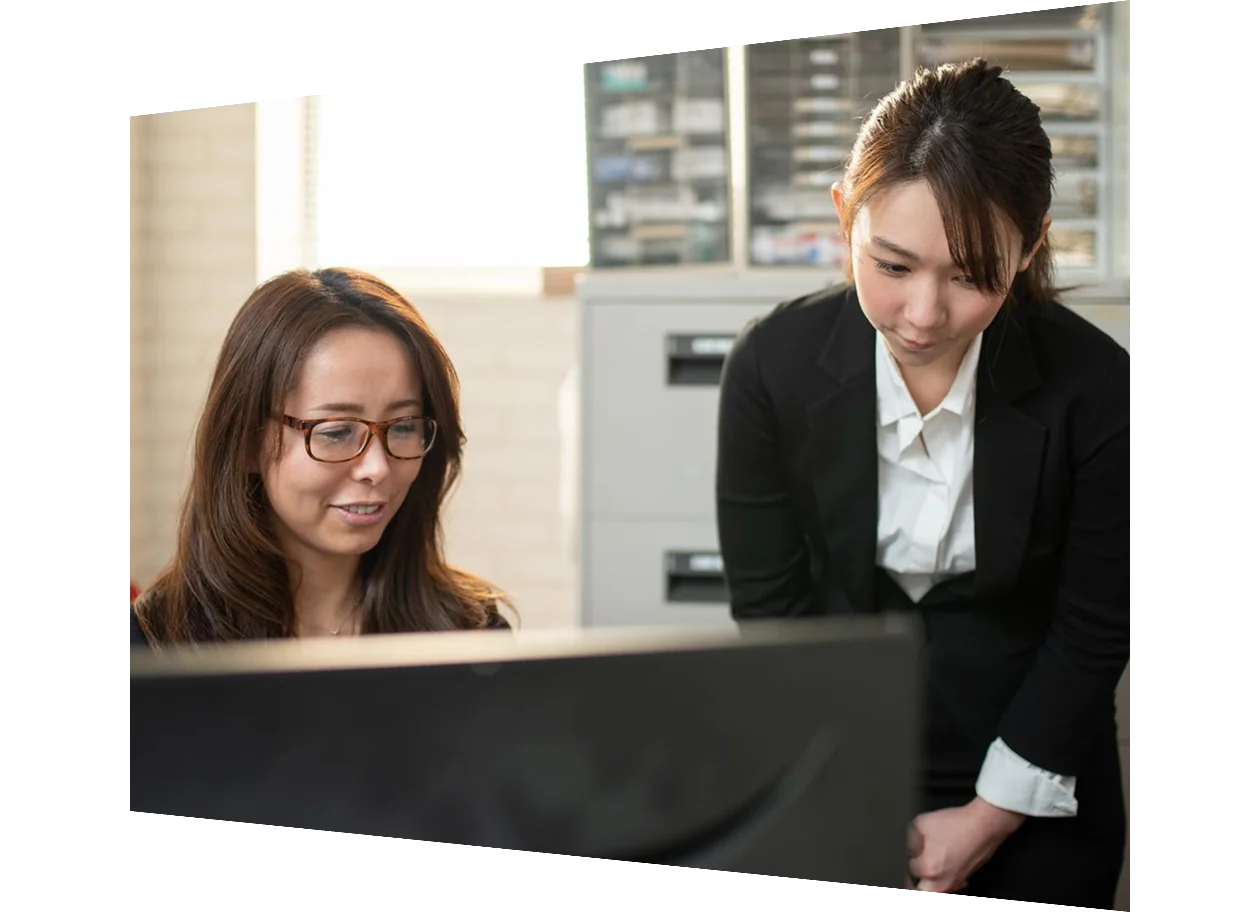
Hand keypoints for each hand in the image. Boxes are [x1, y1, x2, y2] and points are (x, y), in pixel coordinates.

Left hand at [906, 798, 1024, 894]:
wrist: (983, 825)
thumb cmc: (956, 824)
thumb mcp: (922, 823)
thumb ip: (909, 840)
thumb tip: (908, 850)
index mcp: (928, 869)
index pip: (909, 871)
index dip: (907, 859)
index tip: (910, 854)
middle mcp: (942, 881)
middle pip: (919, 891)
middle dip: (913, 883)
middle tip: (911, 874)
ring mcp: (954, 882)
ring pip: (935, 892)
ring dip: (927, 885)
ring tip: (924, 873)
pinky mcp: (964, 879)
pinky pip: (949, 888)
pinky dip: (942, 883)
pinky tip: (941, 871)